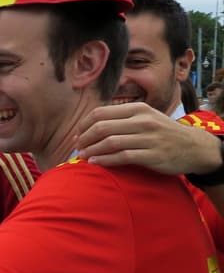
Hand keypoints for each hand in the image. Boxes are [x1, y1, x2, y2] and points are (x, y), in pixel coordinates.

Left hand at [74, 102, 219, 173]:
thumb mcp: (146, 117)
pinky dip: (105, 160)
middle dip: (84, 138)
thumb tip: (91, 124)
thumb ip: (123, 118)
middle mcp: (143, 121)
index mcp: (138, 109)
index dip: (84, 124)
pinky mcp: (153, 155)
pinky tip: (95, 163)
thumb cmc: (163, 133)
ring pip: (110, 142)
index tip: (78, 135)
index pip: (101, 113)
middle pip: (102, 127)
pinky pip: (122, 157)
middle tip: (77, 147)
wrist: (194, 147)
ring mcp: (149, 138)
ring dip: (91, 150)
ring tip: (82, 156)